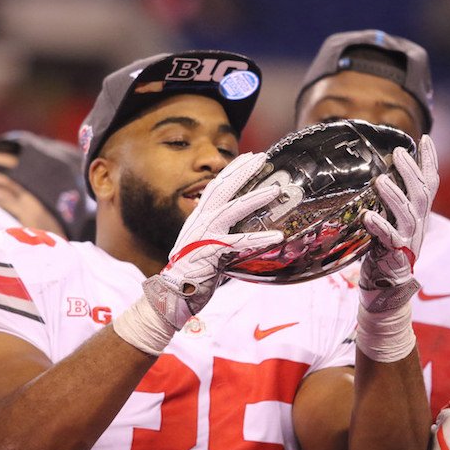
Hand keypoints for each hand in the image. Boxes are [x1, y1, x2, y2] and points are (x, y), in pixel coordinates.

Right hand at [143, 152, 283, 328]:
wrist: (172, 292)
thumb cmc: (191, 270)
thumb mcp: (203, 243)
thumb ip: (218, 230)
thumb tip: (238, 224)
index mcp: (198, 217)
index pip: (216, 186)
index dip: (232, 170)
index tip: (248, 157)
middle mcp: (200, 221)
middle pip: (222, 188)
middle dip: (242, 171)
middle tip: (261, 157)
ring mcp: (205, 235)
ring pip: (233, 209)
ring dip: (256, 198)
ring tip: (276, 191)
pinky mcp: (212, 252)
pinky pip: (240, 242)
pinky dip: (260, 239)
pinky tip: (277, 237)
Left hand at [359, 134, 438, 311]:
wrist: (387, 287)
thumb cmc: (385, 251)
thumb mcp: (392, 222)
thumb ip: (392, 203)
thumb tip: (382, 174)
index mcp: (418, 215)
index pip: (429, 184)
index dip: (429, 161)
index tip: (425, 139)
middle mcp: (417, 225)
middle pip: (420, 194)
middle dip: (411, 171)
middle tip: (399, 152)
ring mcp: (407, 240)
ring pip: (406, 214)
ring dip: (393, 195)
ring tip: (380, 180)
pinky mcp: (394, 255)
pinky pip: (388, 238)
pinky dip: (378, 226)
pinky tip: (367, 215)